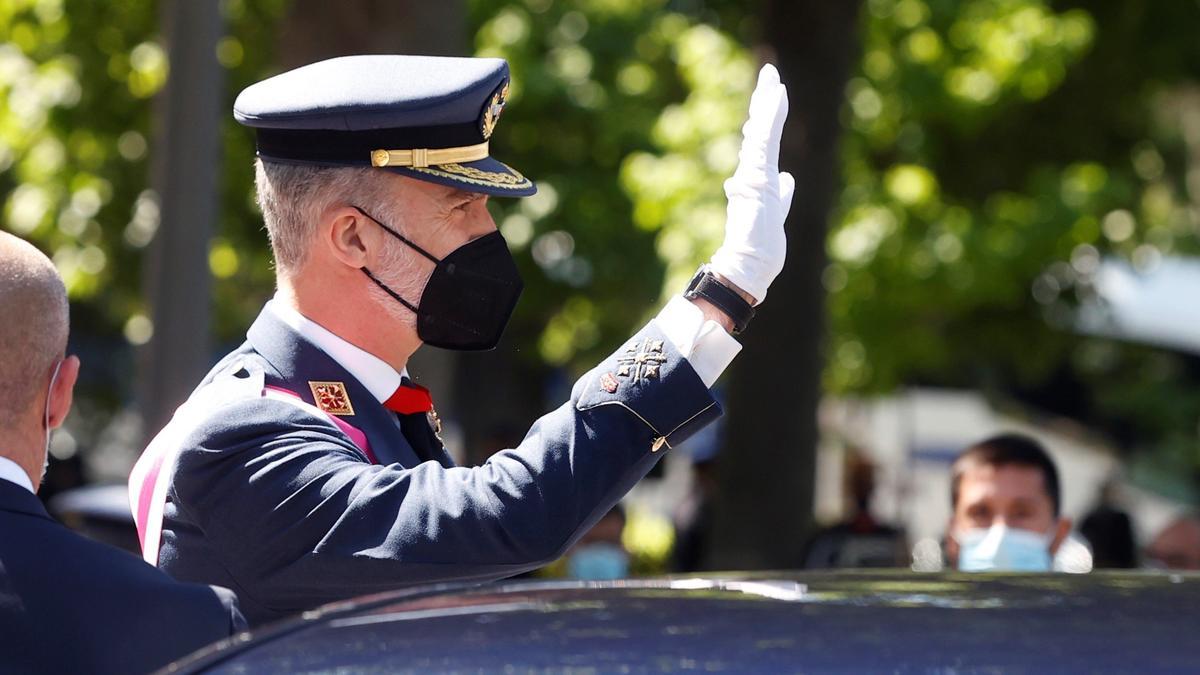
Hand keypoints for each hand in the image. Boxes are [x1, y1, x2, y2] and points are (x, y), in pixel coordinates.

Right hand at [709, 64, 794, 304]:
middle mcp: (750, 173)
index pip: (762, 143)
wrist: (748, 265)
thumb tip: (788, 180)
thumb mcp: (776, 214)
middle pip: (760, 131)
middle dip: (765, 103)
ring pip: (761, 131)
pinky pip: (765, 139)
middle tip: (770, 76)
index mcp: (757, 180)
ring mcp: (751, 174)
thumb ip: (781, 196)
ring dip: (767, 102)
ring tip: (773, 77)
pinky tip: (776, 95)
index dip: (766, 121)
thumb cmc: (760, 247)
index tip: (771, 101)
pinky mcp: (755, 176)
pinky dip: (770, 116)